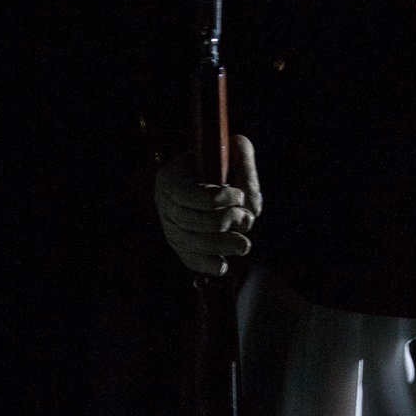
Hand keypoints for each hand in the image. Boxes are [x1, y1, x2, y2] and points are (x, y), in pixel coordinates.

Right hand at [154, 135, 262, 275]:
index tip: (238, 195)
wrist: (210, 174)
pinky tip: (223, 265)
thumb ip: (245, 166)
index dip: (215, 199)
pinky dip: (206, 264)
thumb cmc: (224, 160)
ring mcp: (169, 225)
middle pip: (189, 221)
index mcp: (170, 177)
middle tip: (245, 219)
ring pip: (190, 243)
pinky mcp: (181, 243)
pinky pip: (188, 259)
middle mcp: (164, 202)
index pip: (186, 195)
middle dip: (223, 222)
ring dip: (221, 245)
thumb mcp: (233, 149)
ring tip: (244, 245)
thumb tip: (251, 208)